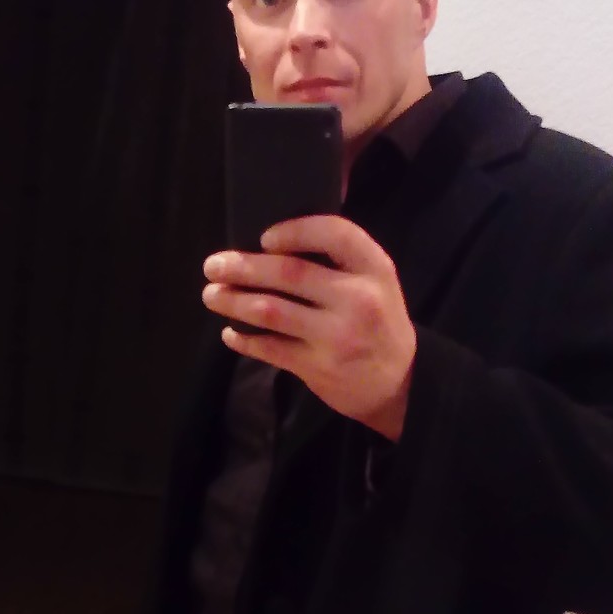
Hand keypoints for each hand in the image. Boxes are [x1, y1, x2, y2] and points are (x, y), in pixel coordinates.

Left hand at [202, 214, 416, 440]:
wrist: (401, 383)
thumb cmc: (378, 321)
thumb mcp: (375, 281)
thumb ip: (338, 260)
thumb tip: (271, 245)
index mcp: (374, 269)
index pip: (335, 234)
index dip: (295, 230)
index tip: (264, 238)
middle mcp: (357, 299)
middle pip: (290, 273)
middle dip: (243, 267)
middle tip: (212, 265)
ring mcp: (337, 335)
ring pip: (271, 311)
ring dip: (234, 301)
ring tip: (211, 295)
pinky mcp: (319, 367)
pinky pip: (270, 348)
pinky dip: (244, 340)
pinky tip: (230, 333)